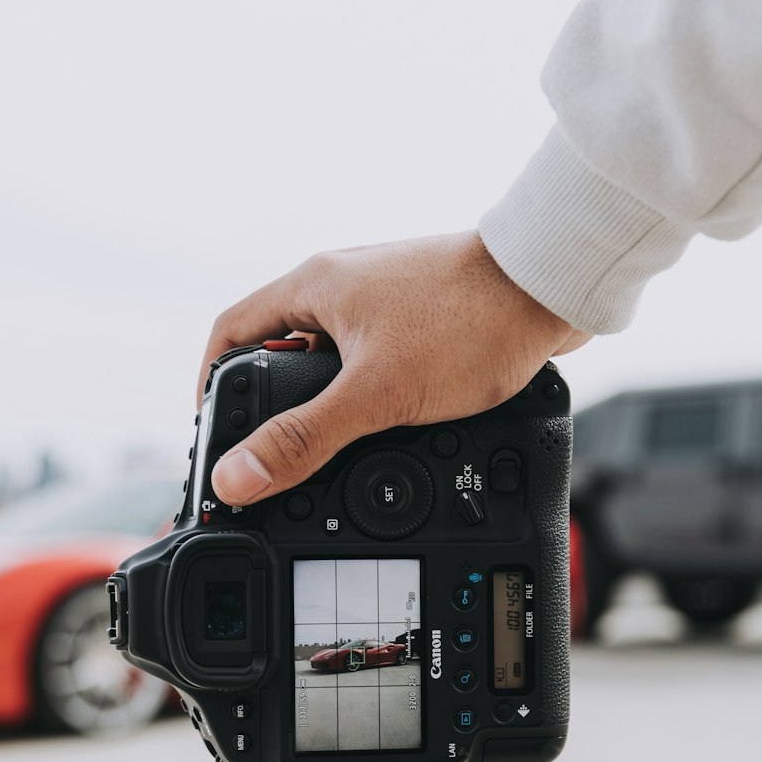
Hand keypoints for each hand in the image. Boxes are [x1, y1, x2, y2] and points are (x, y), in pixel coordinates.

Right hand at [199, 231, 591, 504]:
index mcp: (311, 286)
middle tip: (272, 452)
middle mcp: (340, 285)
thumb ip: (304, 437)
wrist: (550, 288)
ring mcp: (381, 299)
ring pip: (328, 357)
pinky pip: (371, 359)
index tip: (214, 433)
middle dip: (269, 403)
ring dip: (322, 401)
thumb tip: (236, 476)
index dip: (210, 386)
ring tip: (328, 448)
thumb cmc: (469, 323)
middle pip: (276, 349)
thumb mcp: (375, 394)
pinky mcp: (417, 317)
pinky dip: (365, 393)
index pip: (229, 334)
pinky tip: (382, 424)